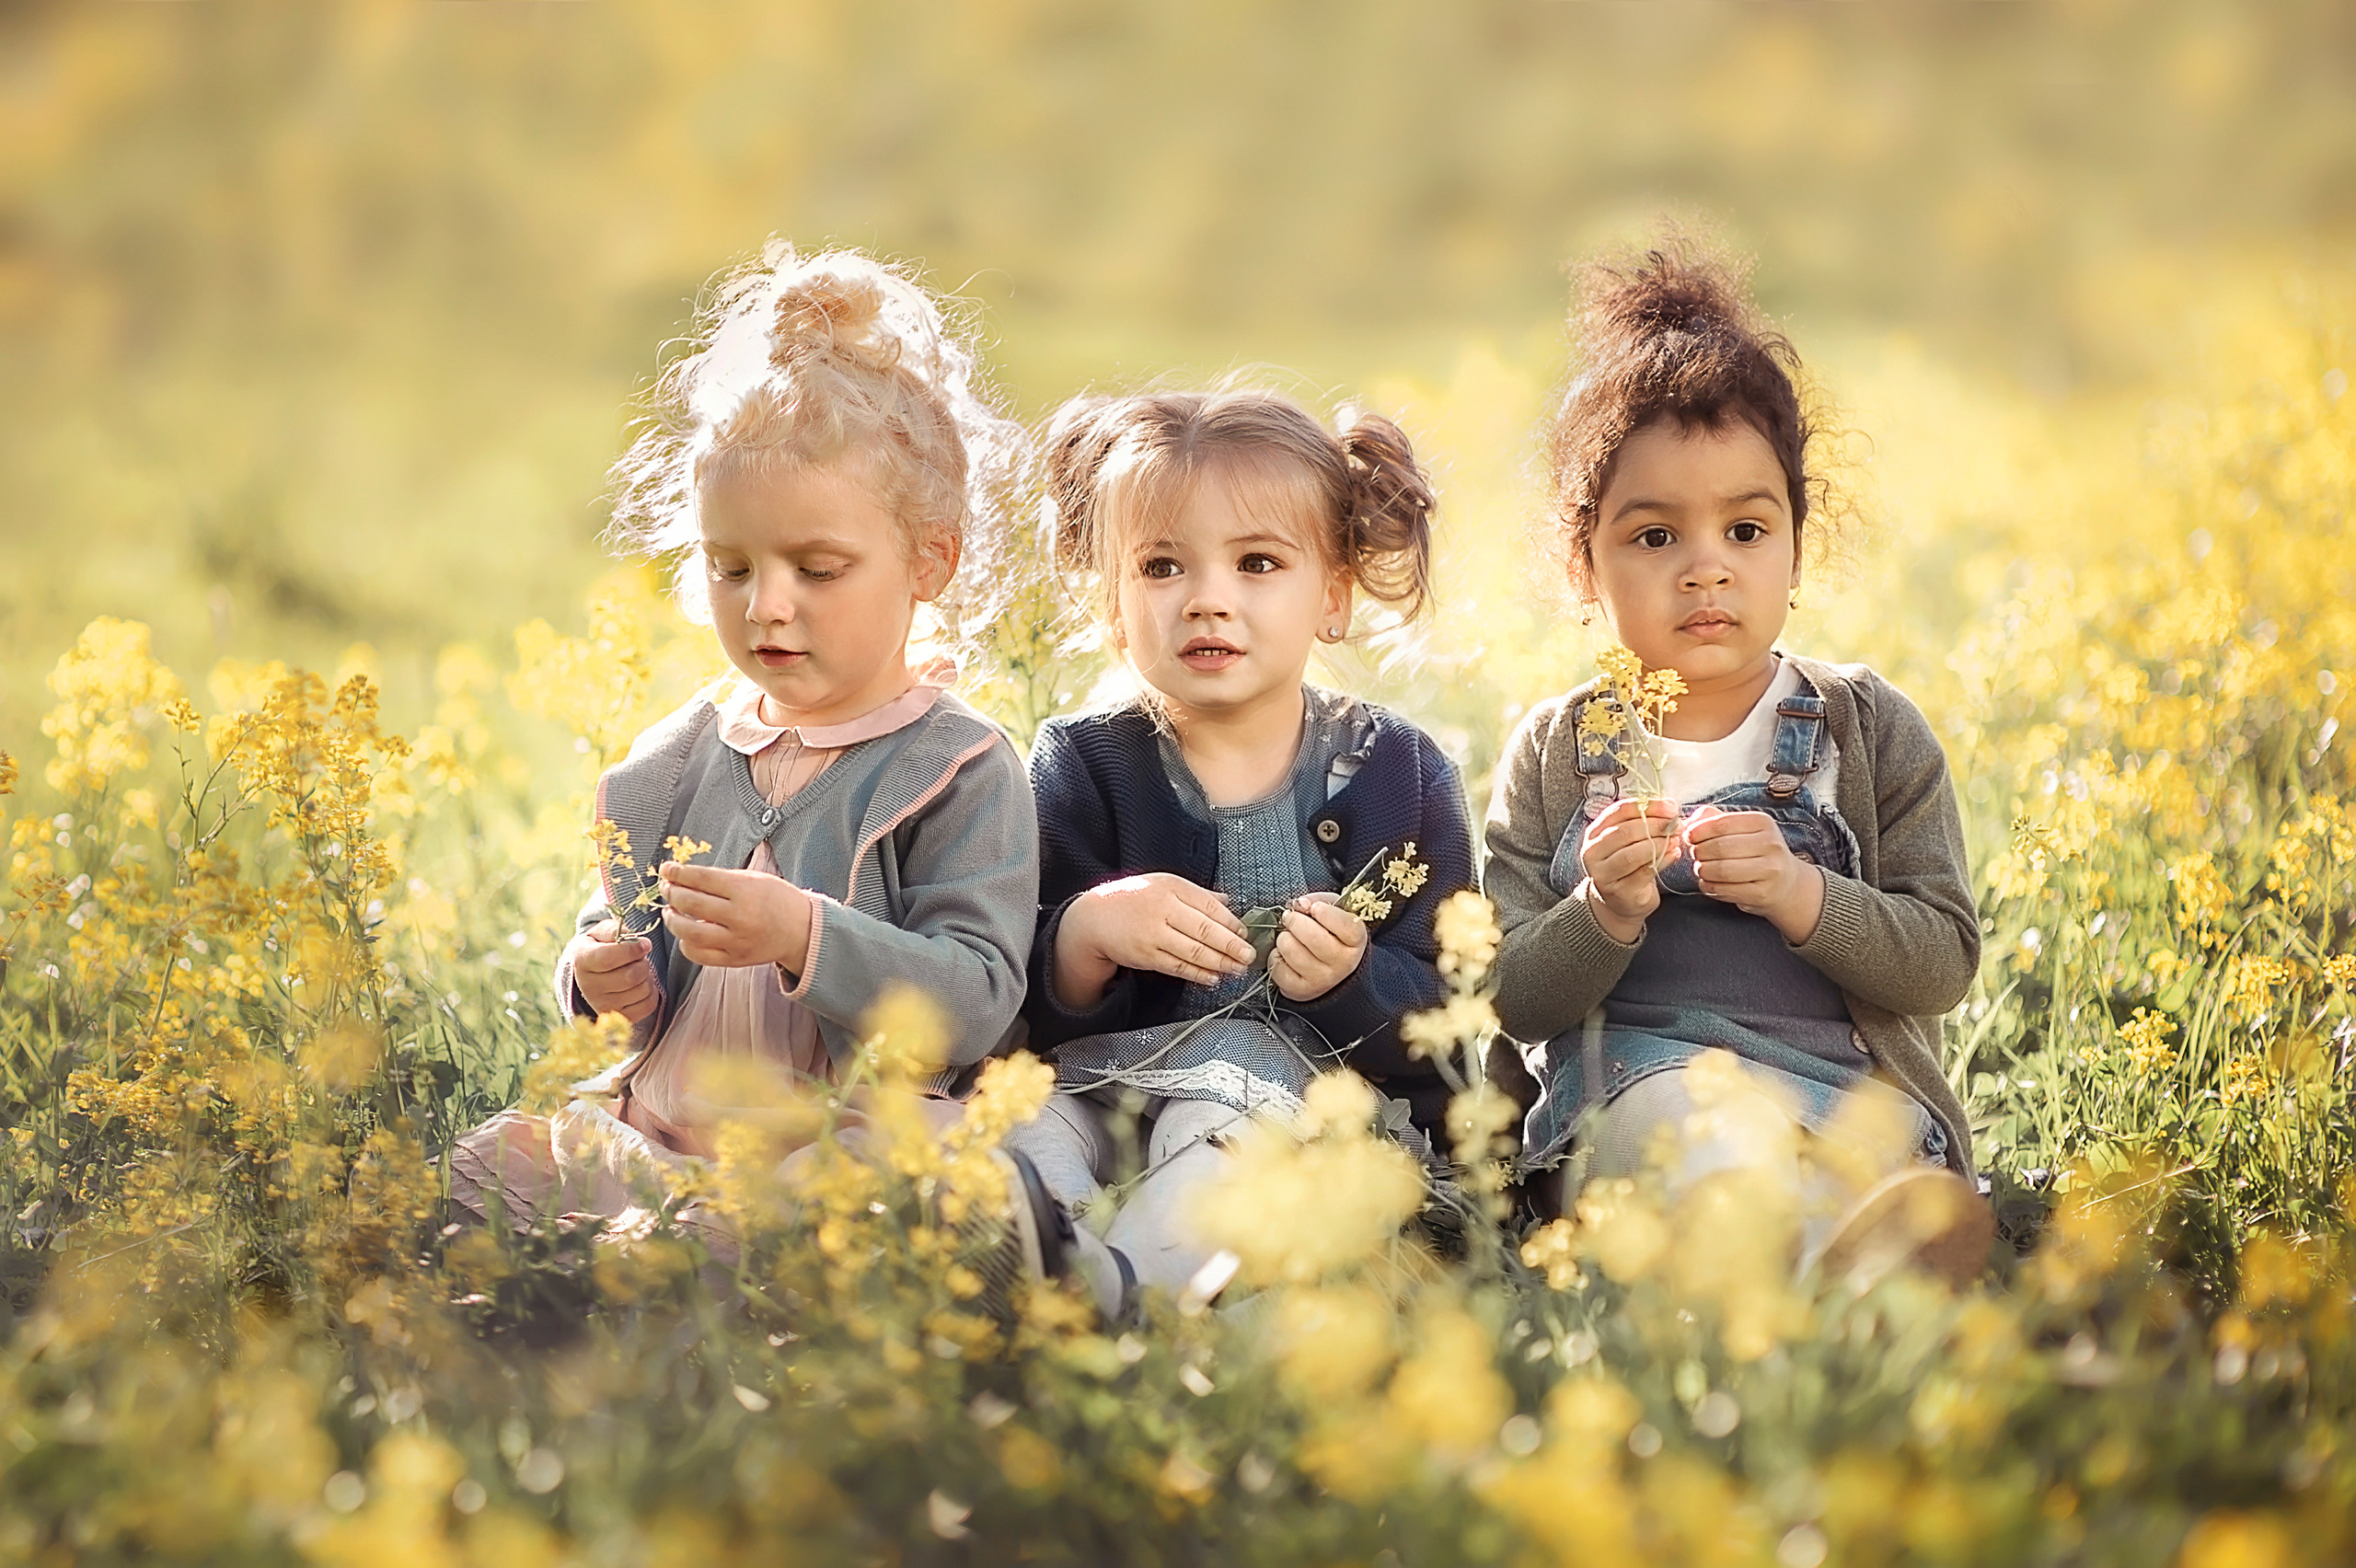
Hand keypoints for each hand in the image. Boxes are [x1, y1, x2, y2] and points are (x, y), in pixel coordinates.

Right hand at [569, 919, 661, 1021]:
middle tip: (639, 958)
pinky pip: (648, 1005)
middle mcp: (589, 987)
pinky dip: (652, 992)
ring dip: (648, 977)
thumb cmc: (600, 948)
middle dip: (642, 963)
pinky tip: (640, 985)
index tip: (645, 944)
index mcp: (583, 961)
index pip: (608, 959)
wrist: (591, 974)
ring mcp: (603, 1005)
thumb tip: (636, 940)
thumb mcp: (600, 933)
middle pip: (631, 976)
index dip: (632, 950)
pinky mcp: (619, 1017)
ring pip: (642, 990)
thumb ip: (614, 930)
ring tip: (637, 970)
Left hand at [659, 861, 816, 972]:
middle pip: (690, 903)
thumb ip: (720, 879)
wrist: (802, 930)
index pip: (700, 879)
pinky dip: (686, 944)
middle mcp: (739, 916)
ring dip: (672, 920)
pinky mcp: (734, 960)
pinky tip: (685, 934)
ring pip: (689, 932)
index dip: (677, 873)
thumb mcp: (754, 879)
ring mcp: (736, 941)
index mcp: (745, 890)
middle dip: (672, 892)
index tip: (667, 869)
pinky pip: (699, 955)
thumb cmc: (777, 899)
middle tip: (667, 888)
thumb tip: (683, 876)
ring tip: (670, 911)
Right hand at [1053, 872, 1254, 1008]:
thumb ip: (1196, 895)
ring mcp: (1154, 934)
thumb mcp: (1164, 885)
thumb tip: (1227, 902)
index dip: (1231, 922)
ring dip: (1219, 963)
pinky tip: (1213, 977)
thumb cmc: (1132, 899)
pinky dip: (1198, 974)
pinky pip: (1178, 967)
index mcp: (1171, 888)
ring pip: (1194, 952)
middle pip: (1205, 930)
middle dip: (1231, 946)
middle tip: (1248, 955)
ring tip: (1237, 969)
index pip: (1209, 906)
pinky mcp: (1146, 955)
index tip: (1245, 933)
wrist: (1094, 918)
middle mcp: (1163, 910)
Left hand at [1268, 892, 1367, 1001]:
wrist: (1331, 972)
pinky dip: (1275, 958)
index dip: (1326, 912)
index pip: (1345, 925)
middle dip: (1295, 921)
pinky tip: (1285, 956)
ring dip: (1284, 939)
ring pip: (1291, 950)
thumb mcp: (1333, 912)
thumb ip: (1319, 901)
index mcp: (1355, 941)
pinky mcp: (1302, 990)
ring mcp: (1323, 979)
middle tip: (1291, 918)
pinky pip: (1278, 968)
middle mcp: (1343, 963)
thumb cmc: (1331, 937)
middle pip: (1312, 937)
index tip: (1315, 908)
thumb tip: (1301, 904)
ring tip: (1290, 939)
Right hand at [1578, 797, 1681, 941]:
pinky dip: (1664, 860)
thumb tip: (1668, 806)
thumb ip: (1642, 822)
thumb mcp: (1627, 841)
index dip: (1648, 806)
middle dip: (1656, 825)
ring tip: (1675, 839)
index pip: (1619, 811)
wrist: (1619, 903)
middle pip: (1625, 832)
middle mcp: (1593, 852)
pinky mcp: (1620, 891)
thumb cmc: (1626, 866)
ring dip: (1660, 843)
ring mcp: (1603, 874)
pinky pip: (1645, 872)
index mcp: (1594, 833)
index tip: (1670, 807)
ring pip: (1633, 853)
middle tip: (1676, 824)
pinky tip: (1675, 853)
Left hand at [1684, 805, 1825, 942]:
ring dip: (1702, 870)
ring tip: (1701, 869)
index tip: (1689, 836)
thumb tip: (1688, 822)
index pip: (1721, 824)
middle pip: (1719, 847)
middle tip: (1695, 855)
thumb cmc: (1756, 852)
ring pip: (1721, 870)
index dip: (1698, 831)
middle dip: (1699, 852)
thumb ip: (1713, 819)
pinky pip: (1725, 890)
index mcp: (1763, 822)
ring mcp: (1769, 870)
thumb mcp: (1741, 828)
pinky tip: (1709, 882)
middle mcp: (1770, 844)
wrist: (1787, 883)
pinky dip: (1709, 886)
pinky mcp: (1762, 893)